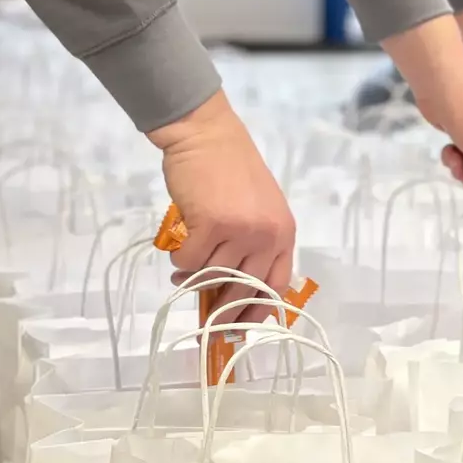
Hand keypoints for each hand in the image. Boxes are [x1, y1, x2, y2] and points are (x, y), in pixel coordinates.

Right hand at [147, 92, 294, 318]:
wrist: (205, 134)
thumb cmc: (228, 170)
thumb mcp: (257, 208)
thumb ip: (255, 244)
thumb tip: (233, 289)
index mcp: (284, 233)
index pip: (276, 286)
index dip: (257, 312)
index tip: (240, 327)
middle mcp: (267, 236)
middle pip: (243, 291)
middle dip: (222, 311)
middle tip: (206, 320)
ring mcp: (240, 231)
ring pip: (211, 277)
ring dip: (193, 279)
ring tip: (183, 270)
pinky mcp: (211, 225)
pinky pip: (188, 262)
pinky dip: (179, 261)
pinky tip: (178, 249)